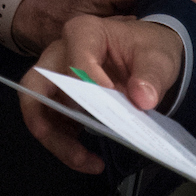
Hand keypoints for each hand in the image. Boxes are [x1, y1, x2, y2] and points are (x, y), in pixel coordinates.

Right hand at [18, 15, 184, 175]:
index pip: (75, 62)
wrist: (147, 53)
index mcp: (83, 33)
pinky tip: (89, 158)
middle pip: (37, 87)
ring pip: (39, 109)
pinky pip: (52, 122)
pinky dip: (65, 143)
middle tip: (76, 151)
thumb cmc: (148, 49)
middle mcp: (60, 52)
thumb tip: (142, 99)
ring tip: (87, 162)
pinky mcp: (62, 99)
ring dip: (57, 140)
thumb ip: (151, 76)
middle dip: (49, 124)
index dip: (89, 87)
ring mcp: (57, 77)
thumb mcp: (158, 57)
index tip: (112, 107)